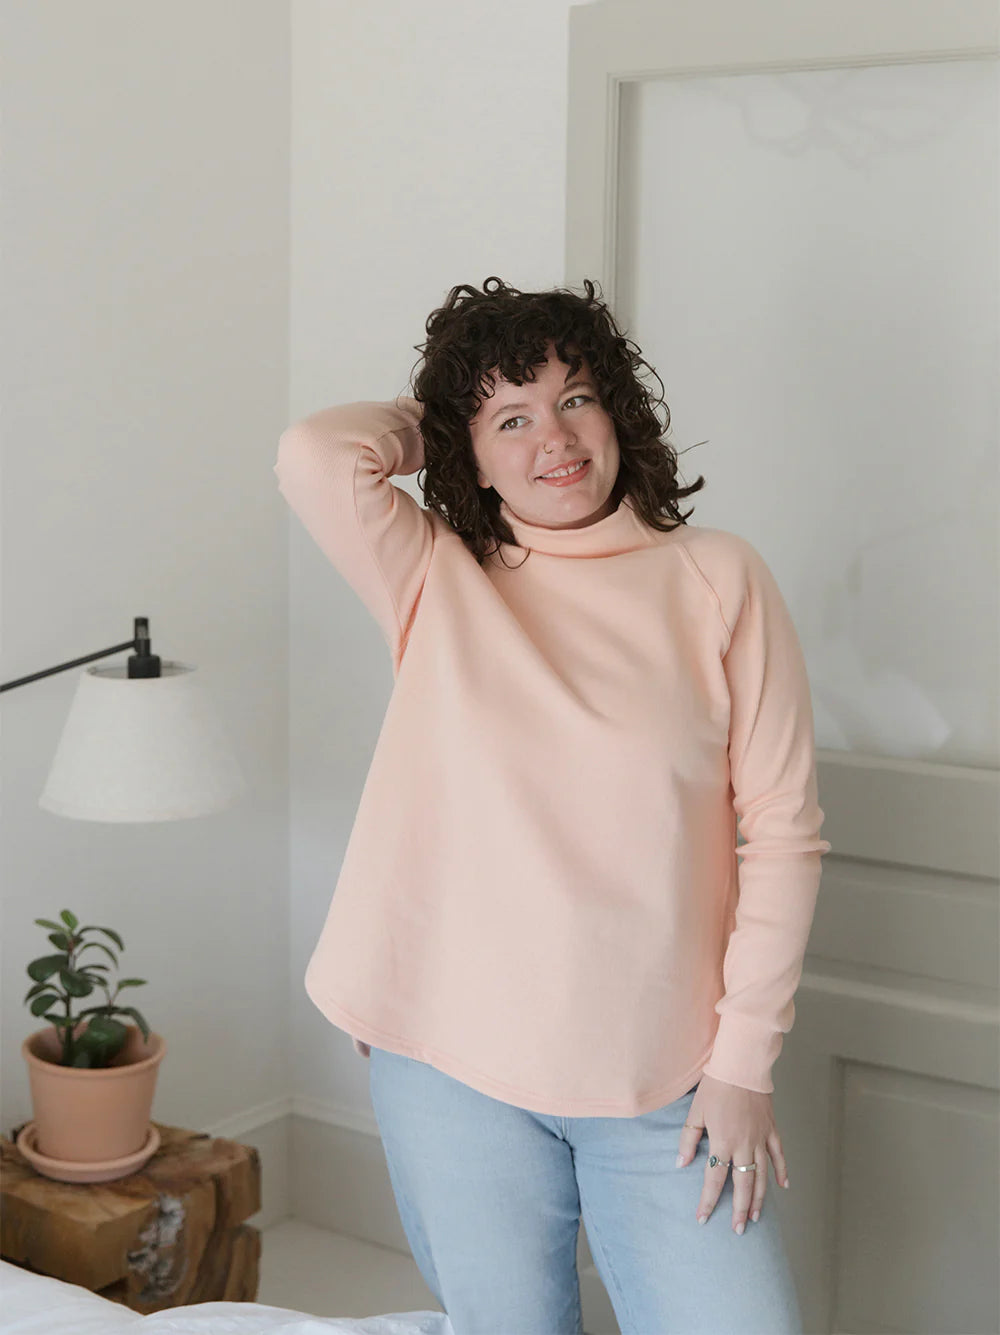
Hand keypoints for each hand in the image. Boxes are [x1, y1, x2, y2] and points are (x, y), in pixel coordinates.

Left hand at [675, 1072, 789, 1234]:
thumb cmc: (715, 1086)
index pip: (714, 1179)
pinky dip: (782, 1171)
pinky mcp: (771, 1130)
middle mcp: (743, 1146)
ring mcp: (760, 1139)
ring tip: (755, 1217)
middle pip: (742, 1185)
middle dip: (739, 1210)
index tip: (703, 1219)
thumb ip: (688, 1139)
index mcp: (722, 1142)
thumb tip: (681, 1164)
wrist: (741, 1065)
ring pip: (762, 1176)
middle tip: (738, 1230)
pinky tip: (783, 1187)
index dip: (708, 1201)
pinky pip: (778, 1155)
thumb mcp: (696, 1111)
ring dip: (759, 1198)